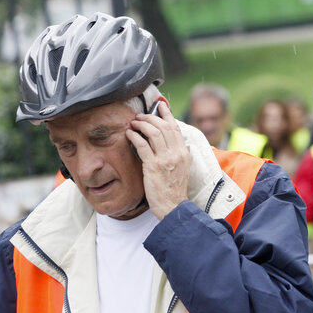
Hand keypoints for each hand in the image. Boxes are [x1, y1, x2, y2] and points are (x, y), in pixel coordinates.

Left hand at [127, 101, 190, 219]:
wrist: (173, 206)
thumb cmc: (173, 189)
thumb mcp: (180, 168)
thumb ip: (175, 154)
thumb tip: (166, 141)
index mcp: (184, 153)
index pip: (175, 128)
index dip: (166, 114)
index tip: (160, 106)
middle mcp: (176, 153)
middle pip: (163, 127)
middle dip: (150, 118)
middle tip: (140, 116)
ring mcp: (165, 159)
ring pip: (153, 132)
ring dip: (141, 124)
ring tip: (133, 123)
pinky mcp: (153, 166)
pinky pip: (142, 145)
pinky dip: (134, 136)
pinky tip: (129, 134)